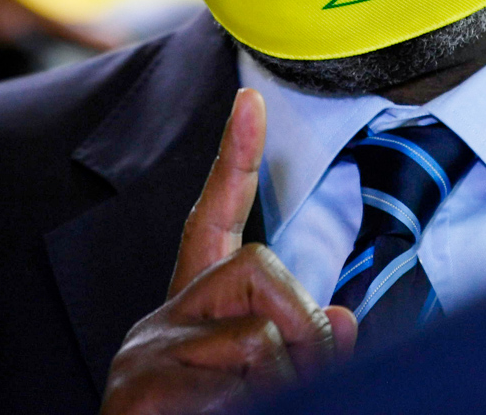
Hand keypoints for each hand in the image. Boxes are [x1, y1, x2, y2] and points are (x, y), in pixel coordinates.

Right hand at [100, 88, 356, 413]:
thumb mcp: (257, 384)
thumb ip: (297, 345)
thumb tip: (344, 321)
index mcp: (194, 310)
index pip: (213, 218)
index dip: (235, 157)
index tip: (252, 101)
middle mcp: (163, 319)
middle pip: (258, 264)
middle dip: (301, 319)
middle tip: (306, 371)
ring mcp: (147, 354)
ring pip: (259, 335)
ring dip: (286, 380)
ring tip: (256, 407)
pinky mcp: (140, 392)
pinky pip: (234, 382)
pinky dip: (254, 406)